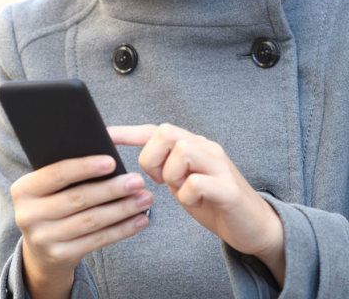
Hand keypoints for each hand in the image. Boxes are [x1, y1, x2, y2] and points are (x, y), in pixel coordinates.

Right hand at [11, 155, 152, 298]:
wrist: (39, 249)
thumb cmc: (50, 202)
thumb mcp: (46, 186)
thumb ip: (64, 171)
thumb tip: (104, 152)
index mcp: (23, 189)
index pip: (57, 174)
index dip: (85, 167)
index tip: (112, 161)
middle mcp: (28, 215)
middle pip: (78, 198)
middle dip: (111, 188)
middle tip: (137, 180)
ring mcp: (44, 238)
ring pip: (91, 220)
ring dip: (122, 208)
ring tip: (144, 198)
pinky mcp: (61, 256)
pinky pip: (98, 240)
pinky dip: (122, 229)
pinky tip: (139, 220)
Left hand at [108, 124, 285, 286]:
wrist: (252, 225)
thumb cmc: (210, 201)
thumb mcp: (179, 181)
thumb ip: (161, 167)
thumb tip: (129, 164)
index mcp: (190, 144)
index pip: (153, 130)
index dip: (127, 133)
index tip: (103, 135)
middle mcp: (204, 146)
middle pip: (166, 132)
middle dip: (153, 157)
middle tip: (160, 180)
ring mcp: (218, 164)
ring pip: (182, 151)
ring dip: (172, 176)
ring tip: (182, 189)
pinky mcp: (229, 187)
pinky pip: (197, 182)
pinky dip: (188, 194)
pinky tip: (197, 201)